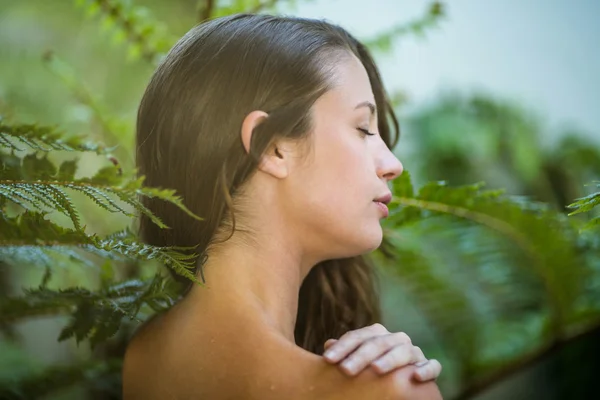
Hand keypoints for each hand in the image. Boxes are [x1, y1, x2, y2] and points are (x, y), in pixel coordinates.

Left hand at [322, 323, 441, 381]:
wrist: (400, 380)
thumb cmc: (372, 370)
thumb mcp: (357, 361)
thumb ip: (345, 353)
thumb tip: (328, 344)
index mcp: (377, 335)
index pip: (358, 337)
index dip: (342, 347)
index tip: (327, 360)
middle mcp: (396, 339)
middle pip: (378, 343)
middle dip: (360, 356)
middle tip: (345, 369)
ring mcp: (414, 352)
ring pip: (403, 351)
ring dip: (390, 360)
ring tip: (375, 369)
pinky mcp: (429, 366)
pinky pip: (432, 366)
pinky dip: (426, 369)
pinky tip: (416, 377)